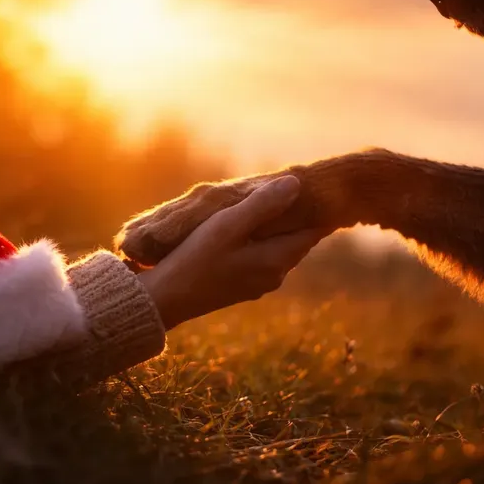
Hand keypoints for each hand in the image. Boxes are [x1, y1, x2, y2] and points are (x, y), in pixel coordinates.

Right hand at [133, 176, 327, 329]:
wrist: (164, 300)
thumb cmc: (195, 259)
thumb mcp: (228, 225)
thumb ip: (263, 205)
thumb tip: (297, 183)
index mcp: (277, 260)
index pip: (314, 230)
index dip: (319, 208)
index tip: (320, 186)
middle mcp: (274, 276)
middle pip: (299, 239)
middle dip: (299, 215)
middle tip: (297, 186)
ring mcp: (257, 283)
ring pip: (279, 248)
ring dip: (278, 227)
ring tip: (272, 201)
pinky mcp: (240, 286)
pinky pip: (262, 256)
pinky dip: (262, 239)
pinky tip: (247, 227)